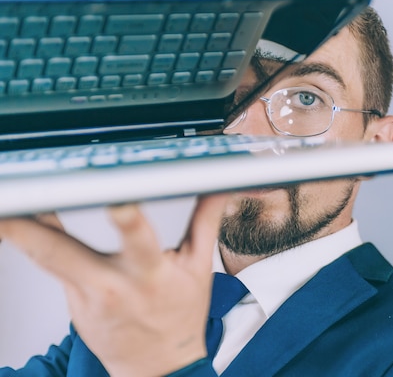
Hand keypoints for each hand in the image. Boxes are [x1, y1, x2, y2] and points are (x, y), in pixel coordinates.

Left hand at [0, 194, 227, 376]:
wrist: (157, 366)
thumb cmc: (179, 316)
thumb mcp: (199, 268)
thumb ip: (206, 220)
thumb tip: (219, 186)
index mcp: (150, 276)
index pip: (138, 241)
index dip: (125, 218)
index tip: (115, 199)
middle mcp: (112, 286)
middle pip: (63, 253)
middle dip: (32, 228)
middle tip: (13, 201)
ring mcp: (85, 296)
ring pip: (46, 258)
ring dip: (19, 230)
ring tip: (5, 207)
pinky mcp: (71, 300)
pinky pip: (50, 264)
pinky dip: (33, 239)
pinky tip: (18, 219)